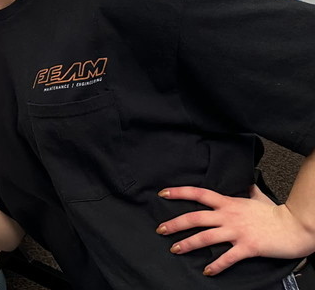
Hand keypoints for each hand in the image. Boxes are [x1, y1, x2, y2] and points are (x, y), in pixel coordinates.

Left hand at [157, 184, 314, 275]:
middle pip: (195, 217)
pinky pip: (227, 257)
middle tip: (160, 230)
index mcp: (228, 202)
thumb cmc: (276, 213)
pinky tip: (206, 270)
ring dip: (187, 244)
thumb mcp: (257, 197)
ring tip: (175, 249)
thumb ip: (247, 191)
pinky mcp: (247, 247)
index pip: (198, 193)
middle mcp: (228, 215)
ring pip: (205, 237)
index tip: (163, 193)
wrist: (294, 226)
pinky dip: (215, 265)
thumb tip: (246, 184)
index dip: (179, 192)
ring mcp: (237, 231)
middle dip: (175, 224)